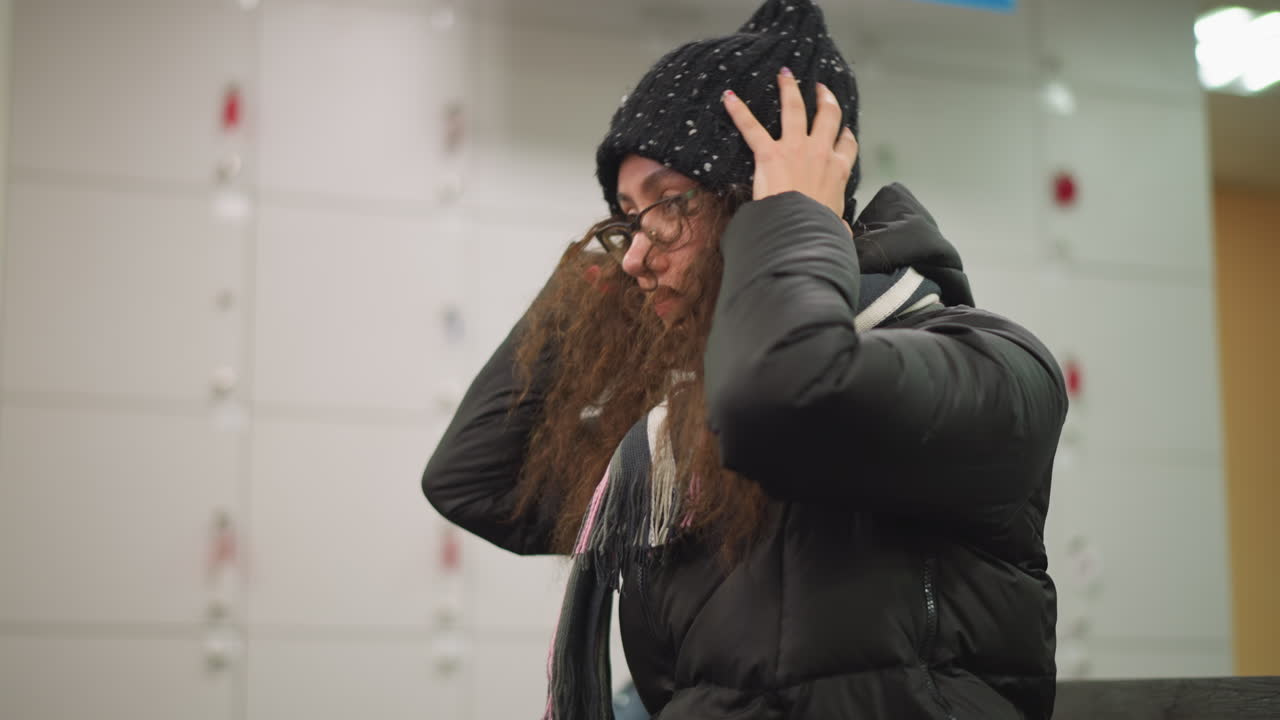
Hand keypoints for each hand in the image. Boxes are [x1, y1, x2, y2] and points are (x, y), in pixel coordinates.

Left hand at [722, 68, 857, 230]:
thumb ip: (837, 223)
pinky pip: (752, 127)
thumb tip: (839, 233)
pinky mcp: (770, 153)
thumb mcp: (835, 225)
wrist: (800, 229)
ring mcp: (796, 148)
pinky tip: (729, 97)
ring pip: (795, 109)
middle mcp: (821, 152)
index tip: (845, 130)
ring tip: (785, 75)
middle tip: (821, 89)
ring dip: (789, 90)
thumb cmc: (817, 229)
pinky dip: (739, 112)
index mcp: (838, 171)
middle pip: (828, 117)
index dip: (845, 135)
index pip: (846, 146)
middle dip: (825, 100)